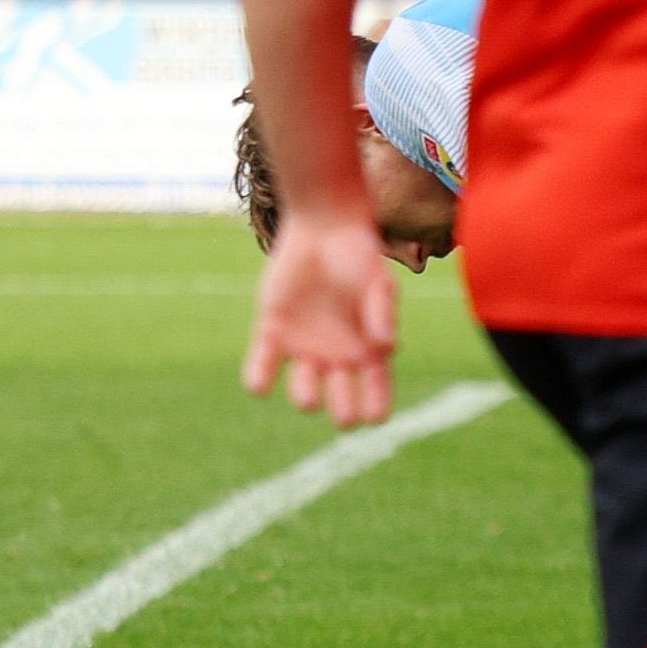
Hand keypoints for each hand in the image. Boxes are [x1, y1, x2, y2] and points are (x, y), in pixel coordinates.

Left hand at [242, 210, 399, 424]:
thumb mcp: (378, 282)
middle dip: (343, 408)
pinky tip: (259, 387)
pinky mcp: (273, 330)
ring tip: (309, 400)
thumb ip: (382, 312)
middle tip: (344, 416)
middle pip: (340, 396)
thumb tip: (387, 347)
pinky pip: (262, 362)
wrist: (322, 229)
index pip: (376, 388)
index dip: (376, 406)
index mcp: (369, 349)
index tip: (374, 418)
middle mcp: (337, 355)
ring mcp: (304, 345)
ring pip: (302, 386)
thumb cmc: (360, 256)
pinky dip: (259, 376)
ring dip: (305, 395)